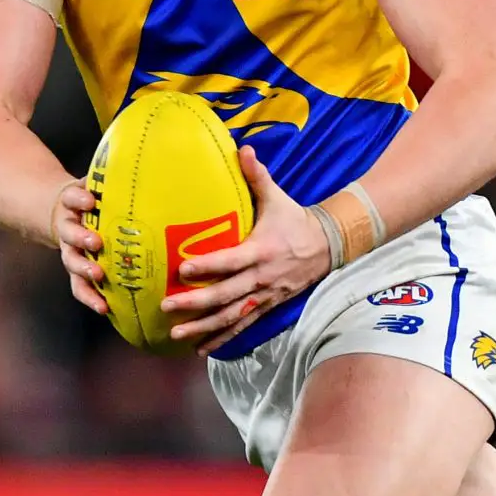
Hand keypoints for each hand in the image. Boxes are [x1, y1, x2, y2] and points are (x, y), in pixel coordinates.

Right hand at [51, 180, 107, 315]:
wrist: (64, 213)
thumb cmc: (94, 200)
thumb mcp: (98, 186)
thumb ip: (116, 182)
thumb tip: (154, 164)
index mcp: (73, 204)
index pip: (72, 197)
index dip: (79, 199)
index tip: (90, 201)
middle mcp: (68, 227)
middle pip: (69, 233)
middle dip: (82, 237)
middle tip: (96, 242)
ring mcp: (69, 250)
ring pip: (71, 261)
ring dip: (84, 269)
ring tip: (99, 275)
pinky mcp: (75, 270)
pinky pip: (79, 286)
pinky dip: (90, 297)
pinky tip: (105, 308)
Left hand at [161, 148, 333, 354]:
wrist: (328, 246)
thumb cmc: (295, 220)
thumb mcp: (278, 197)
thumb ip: (257, 176)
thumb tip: (242, 148)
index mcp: (261, 250)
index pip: (231, 260)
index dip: (209, 265)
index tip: (184, 269)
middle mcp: (262, 277)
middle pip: (227, 294)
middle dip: (196, 302)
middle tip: (168, 306)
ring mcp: (265, 295)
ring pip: (232, 316)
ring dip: (205, 327)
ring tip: (178, 334)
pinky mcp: (267, 306)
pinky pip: (243, 325)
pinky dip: (222, 338)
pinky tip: (201, 348)